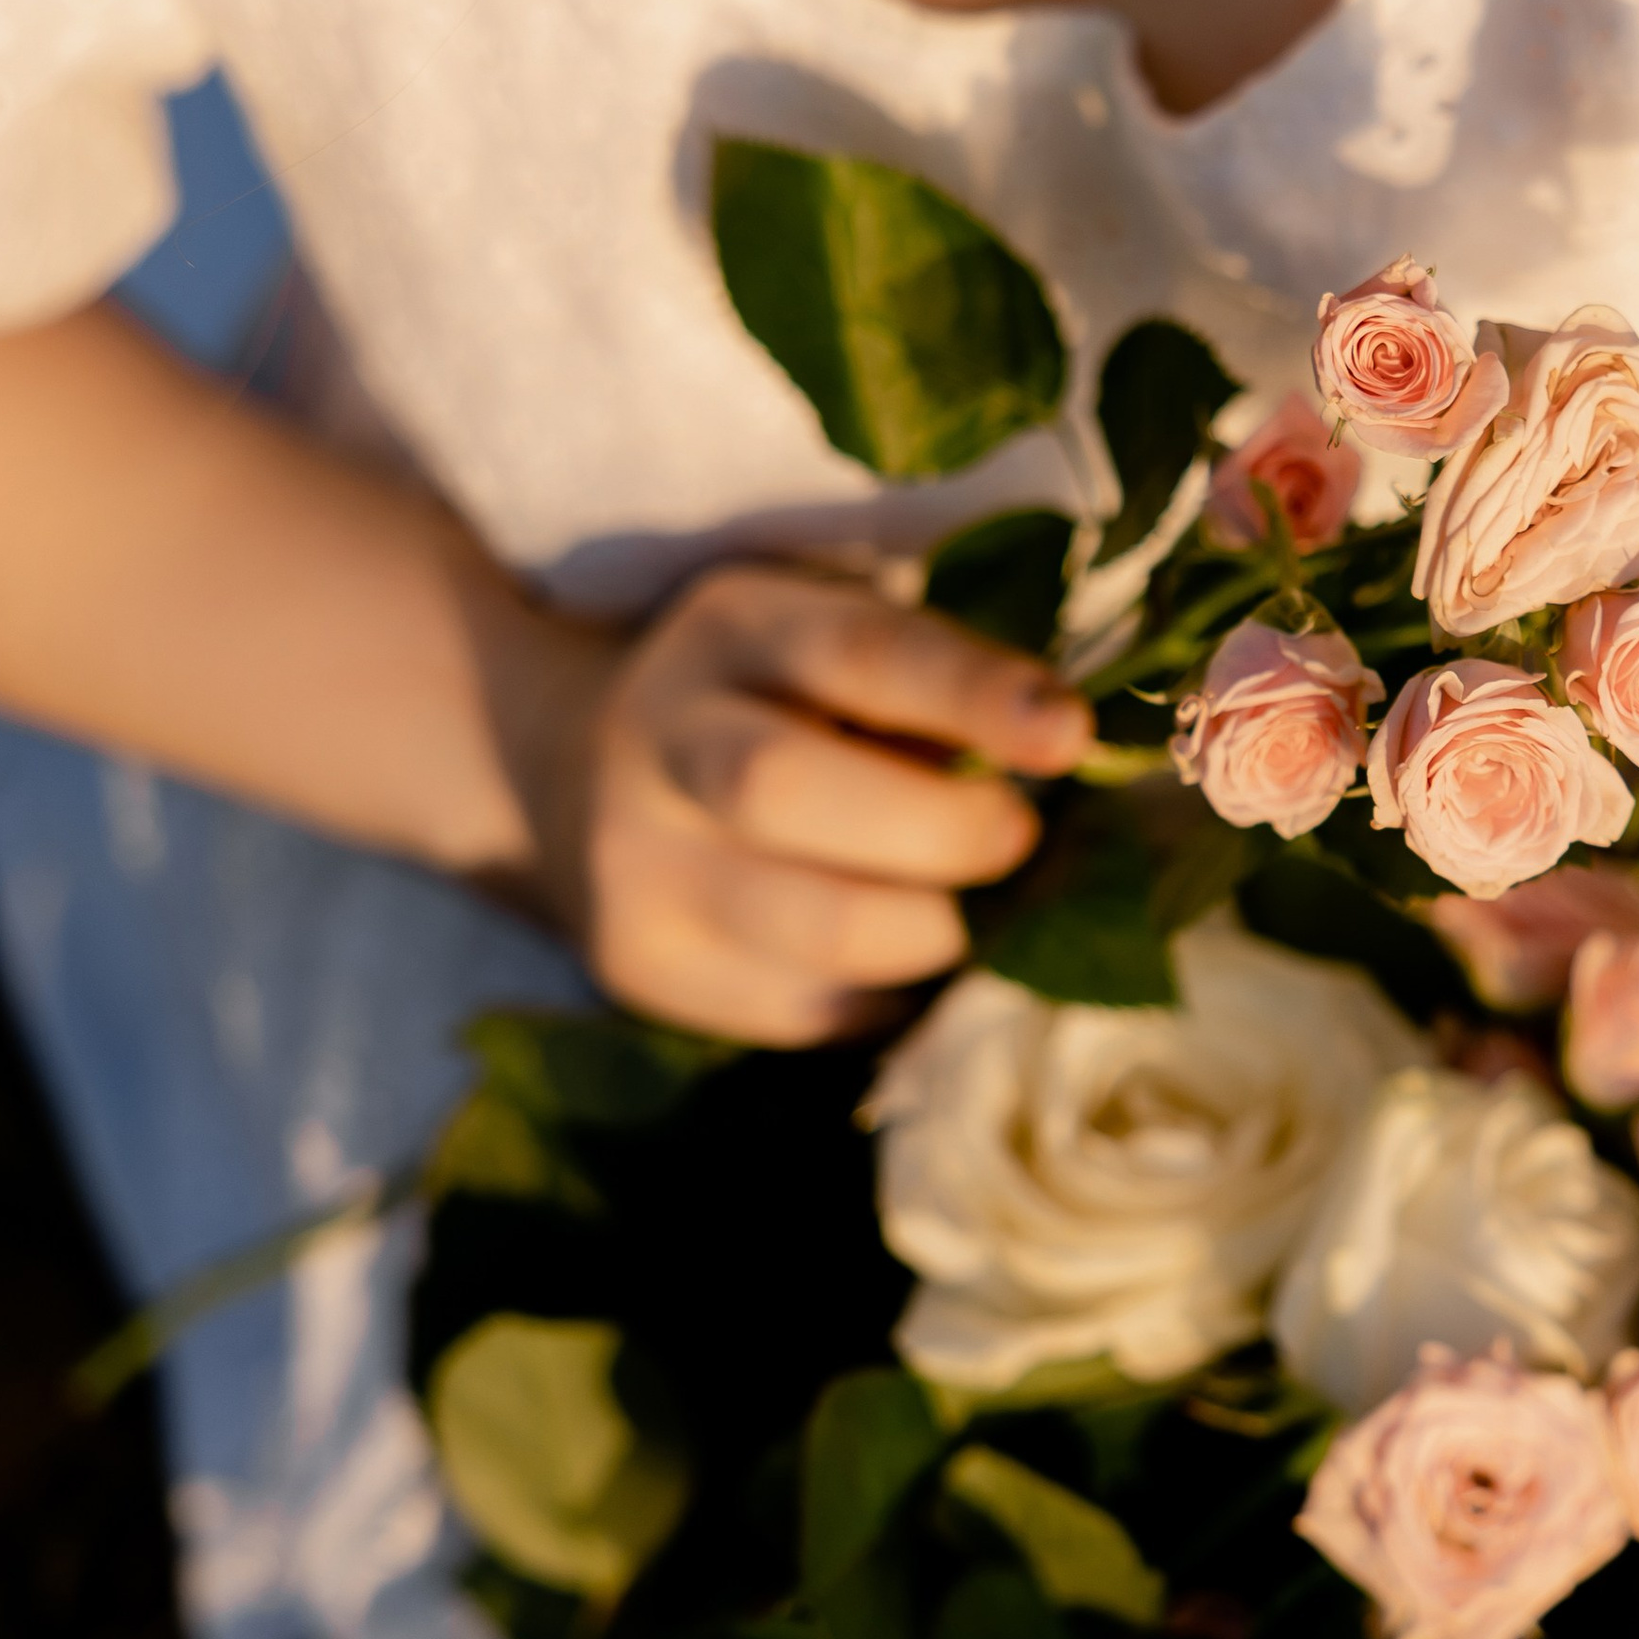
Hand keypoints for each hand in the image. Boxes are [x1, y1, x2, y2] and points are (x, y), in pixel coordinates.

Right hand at [517, 563, 1090, 1043]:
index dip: (970, 694)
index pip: (857, 651)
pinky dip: (892, 994)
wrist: (566, 777)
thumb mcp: (830, 644)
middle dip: (942, 830)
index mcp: (734, 627)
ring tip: (974, 911)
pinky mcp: (646, 971)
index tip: (1069, 735)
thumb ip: (933, 688)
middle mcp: (662, 738)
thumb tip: (1072, 764)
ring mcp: (638, 867)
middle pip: (789, 789)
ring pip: (814, 930)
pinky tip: (906, 958)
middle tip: (1016, 839)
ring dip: (936, 931)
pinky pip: (810, 1011)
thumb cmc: (771, 701)